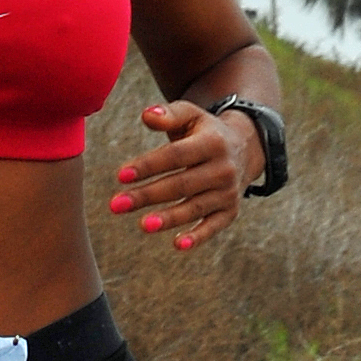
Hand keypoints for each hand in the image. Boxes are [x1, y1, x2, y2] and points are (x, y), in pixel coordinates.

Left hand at [108, 101, 262, 250]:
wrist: (243, 149)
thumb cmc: (203, 132)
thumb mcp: (190, 116)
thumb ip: (169, 115)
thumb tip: (146, 115)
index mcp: (212, 143)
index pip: (175, 156)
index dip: (148, 165)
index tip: (120, 175)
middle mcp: (223, 169)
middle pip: (181, 184)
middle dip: (147, 195)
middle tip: (116, 205)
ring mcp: (228, 192)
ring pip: (194, 208)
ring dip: (169, 218)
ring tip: (143, 225)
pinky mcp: (230, 212)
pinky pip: (213, 226)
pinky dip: (198, 237)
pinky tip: (177, 245)